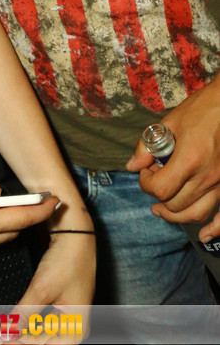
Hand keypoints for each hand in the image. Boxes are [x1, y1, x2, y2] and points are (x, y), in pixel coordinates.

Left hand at [9, 232, 94, 344]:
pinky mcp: (55, 304)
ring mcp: (63, 315)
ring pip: (38, 335)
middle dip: (19, 343)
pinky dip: (24, 324)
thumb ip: (23, 315)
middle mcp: (72, 326)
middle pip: (43, 344)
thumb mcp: (42, 289)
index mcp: (76, 329)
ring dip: (20, 334)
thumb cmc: (67, 258)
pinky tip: (10, 325)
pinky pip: (38, 322)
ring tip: (0, 336)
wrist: (73, 231)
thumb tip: (6, 335)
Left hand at [126, 80, 219, 239]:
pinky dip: (215, 229)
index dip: (146, 184)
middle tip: (154, 181)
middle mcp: (207, 176)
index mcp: (189, 159)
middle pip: (176, 204)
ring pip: (196, 213)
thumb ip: (148, 146)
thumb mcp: (169, 121)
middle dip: (158, 196)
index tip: (146, 172)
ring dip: (176, 215)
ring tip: (163, 209)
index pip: (160, 188)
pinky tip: (204, 235)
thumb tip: (132, 166)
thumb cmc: (201, 109)